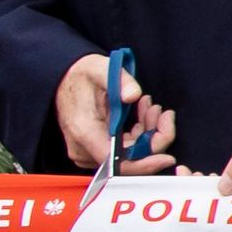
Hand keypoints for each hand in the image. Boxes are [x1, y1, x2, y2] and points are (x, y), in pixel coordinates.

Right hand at [56, 53, 179, 174]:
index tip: (168, 157)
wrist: (64, 79)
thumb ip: (120, 80)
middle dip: (153, 137)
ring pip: (131, 154)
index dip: (146, 163)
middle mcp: (84, 148)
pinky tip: (143, 112)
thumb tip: (133, 95)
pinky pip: (125, 148)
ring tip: (150, 106)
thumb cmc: (81, 75)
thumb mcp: (100, 68)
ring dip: (148, 132)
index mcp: (84, 132)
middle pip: (130, 159)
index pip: (118, 163)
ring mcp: (89, 151)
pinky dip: (140, 133)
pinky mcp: (95, 149)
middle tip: (162, 113)